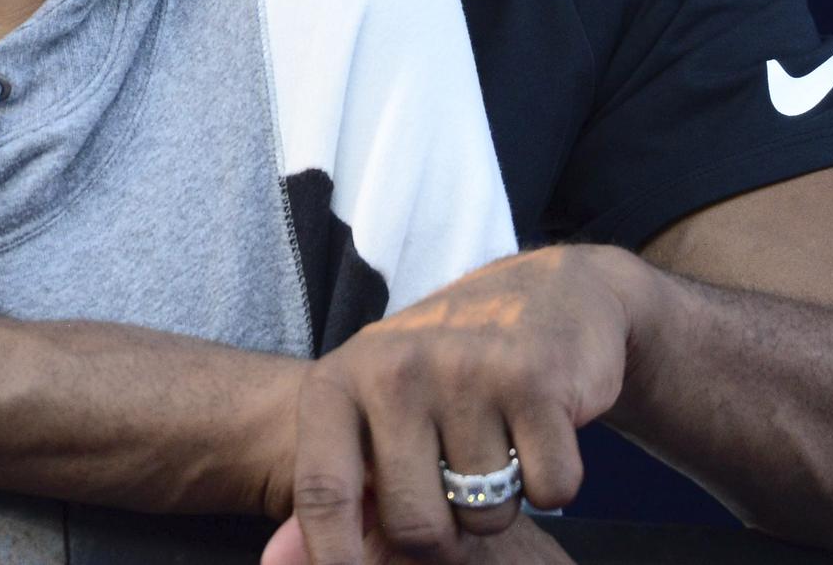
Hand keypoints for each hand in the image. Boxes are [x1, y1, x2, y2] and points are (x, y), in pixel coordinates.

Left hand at [278, 245, 645, 564]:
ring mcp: (465, 370)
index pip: (322, 493)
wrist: (548, 295)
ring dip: (501, 505)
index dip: (333, 559)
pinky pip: (551, 491)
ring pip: (486, 517)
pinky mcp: (536, 378)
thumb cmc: (446, 371)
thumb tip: (279, 564)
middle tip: (455, 488)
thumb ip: (333, 488)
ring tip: (497, 443)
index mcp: (339, 381)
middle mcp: (394, 370)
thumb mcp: (373, 410)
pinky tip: (539, 429)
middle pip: (414, 527)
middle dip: (444, 538)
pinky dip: (554, 481)